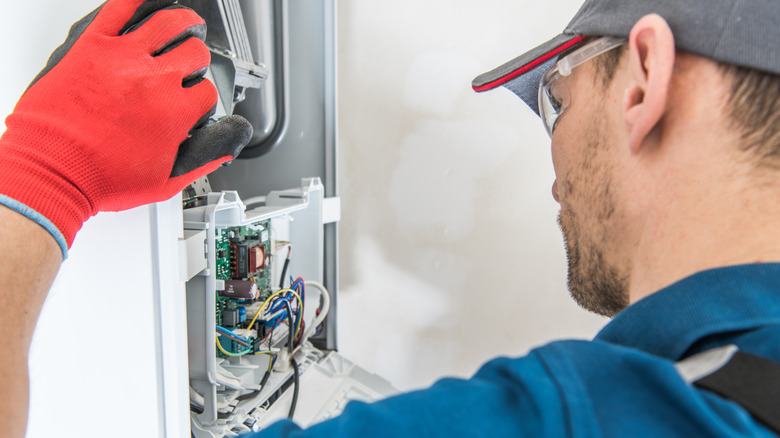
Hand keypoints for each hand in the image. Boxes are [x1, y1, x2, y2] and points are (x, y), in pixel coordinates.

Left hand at [0, 0, 252, 254]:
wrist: (52, 169)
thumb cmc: (100, 177)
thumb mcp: (164, 183)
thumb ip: (201, 163)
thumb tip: (222, 151)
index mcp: (174, 113)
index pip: (206, 92)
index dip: (204, 96)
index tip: (195, 100)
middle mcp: (155, 81)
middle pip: (194, 53)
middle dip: (198, 58)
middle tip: (192, 62)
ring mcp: (124, 58)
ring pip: (167, 23)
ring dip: (183, 22)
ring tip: (186, 24)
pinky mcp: (94, 46)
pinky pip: (119, 8)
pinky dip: (136, 0)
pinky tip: (145, 1)